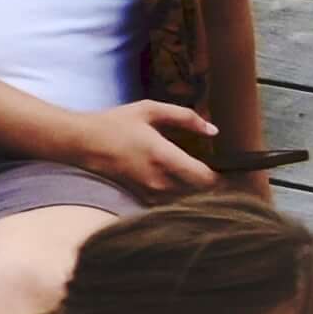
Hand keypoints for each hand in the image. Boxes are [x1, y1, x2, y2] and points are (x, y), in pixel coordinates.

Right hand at [47, 98, 223, 200]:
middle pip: (201, 194)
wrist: (82, 143)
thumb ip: (185, 117)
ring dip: (198, 193)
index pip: (206, 179)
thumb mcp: (150, 110)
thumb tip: (213, 129)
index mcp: (163, 156)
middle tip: (222, 175)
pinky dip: (181, 198)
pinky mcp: (141, 199)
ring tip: (204, 180)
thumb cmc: (115, 124)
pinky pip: (171, 204)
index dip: (223, 177)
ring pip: (187, 201)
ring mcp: (149, 193)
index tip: (230, 170)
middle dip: (214, 187)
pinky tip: (182, 185)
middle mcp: (158, 180)